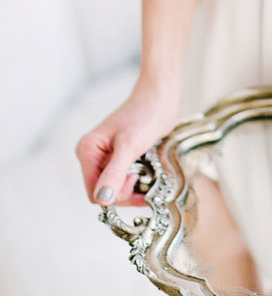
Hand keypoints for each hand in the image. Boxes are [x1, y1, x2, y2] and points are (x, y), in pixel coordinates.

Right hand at [75, 77, 181, 207]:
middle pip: (104, 193)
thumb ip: (114, 173)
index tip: (134, 180)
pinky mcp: (118, 157)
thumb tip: (102, 199)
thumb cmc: (145, 114)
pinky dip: (135, 182)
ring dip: (132, 187)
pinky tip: (146, 175)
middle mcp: (92, 155)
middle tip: (141, 175)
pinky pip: (123, 180)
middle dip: (125, 191)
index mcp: (87, 151)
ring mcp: (105, 157)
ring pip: (115, 188)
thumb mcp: (129, 146)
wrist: (160, 97)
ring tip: (146, 172)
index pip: (94, 193)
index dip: (115, 195)